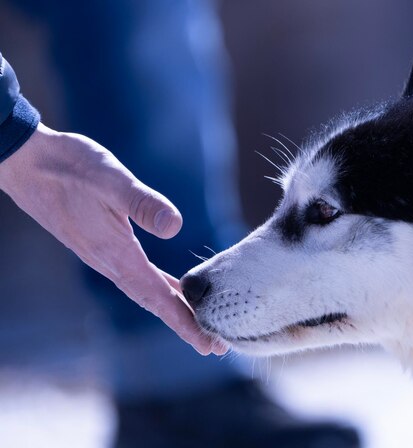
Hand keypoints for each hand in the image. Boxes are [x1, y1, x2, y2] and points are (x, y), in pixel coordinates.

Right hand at [0, 123, 227, 354]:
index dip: (184, 322)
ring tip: (198, 325)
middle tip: (215, 346)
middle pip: (154, 303)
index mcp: (116, 252)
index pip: (158, 297)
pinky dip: (157, 288)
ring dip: (172, 310)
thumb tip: (175, 226)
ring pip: (144, 292)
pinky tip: (169, 287)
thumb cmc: (69, 167)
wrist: (27, 162)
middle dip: (184, 325)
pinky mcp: (100, 245)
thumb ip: (142, 203)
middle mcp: (109, 262)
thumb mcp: (111, 179)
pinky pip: (136, 276)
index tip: (209, 345)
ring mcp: (103, 255)